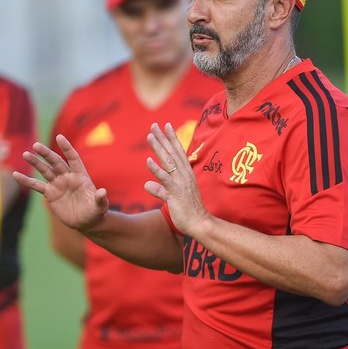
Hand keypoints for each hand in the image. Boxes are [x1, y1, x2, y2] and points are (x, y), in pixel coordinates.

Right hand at [13, 136, 108, 232]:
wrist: (86, 222)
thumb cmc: (96, 212)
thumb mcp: (100, 206)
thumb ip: (100, 199)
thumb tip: (103, 192)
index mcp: (81, 176)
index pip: (73, 158)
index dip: (67, 148)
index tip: (60, 137)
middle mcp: (68, 177)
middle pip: (56, 162)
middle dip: (46, 154)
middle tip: (36, 146)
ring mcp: (58, 184)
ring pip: (45, 170)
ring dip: (35, 163)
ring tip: (25, 154)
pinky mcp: (50, 193)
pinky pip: (36, 185)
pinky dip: (26, 181)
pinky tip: (16, 175)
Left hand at [143, 122, 209, 237]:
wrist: (199, 223)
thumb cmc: (188, 211)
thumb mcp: (171, 198)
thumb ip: (160, 189)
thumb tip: (147, 185)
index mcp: (186, 174)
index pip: (178, 152)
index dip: (171, 138)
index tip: (166, 126)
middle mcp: (184, 175)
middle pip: (172, 152)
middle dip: (163, 138)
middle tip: (154, 125)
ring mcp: (181, 182)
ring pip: (168, 161)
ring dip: (158, 148)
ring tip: (150, 136)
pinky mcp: (176, 192)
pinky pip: (165, 178)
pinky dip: (156, 169)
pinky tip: (148, 160)